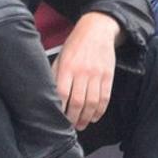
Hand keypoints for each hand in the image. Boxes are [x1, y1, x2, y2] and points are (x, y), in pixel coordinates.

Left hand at [52, 12, 119, 129]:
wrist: (97, 30)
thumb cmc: (75, 45)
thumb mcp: (60, 57)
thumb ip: (55, 75)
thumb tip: (49, 96)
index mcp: (67, 67)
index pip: (62, 94)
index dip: (60, 110)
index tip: (57, 119)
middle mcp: (82, 72)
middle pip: (78, 102)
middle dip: (73, 118)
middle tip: (69, 127)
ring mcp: (97, 74)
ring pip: (92, 103)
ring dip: (86, 117)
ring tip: (81, 125)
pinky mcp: (108, 76)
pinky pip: (105, 98)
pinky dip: (100, 111)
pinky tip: (94, 117)